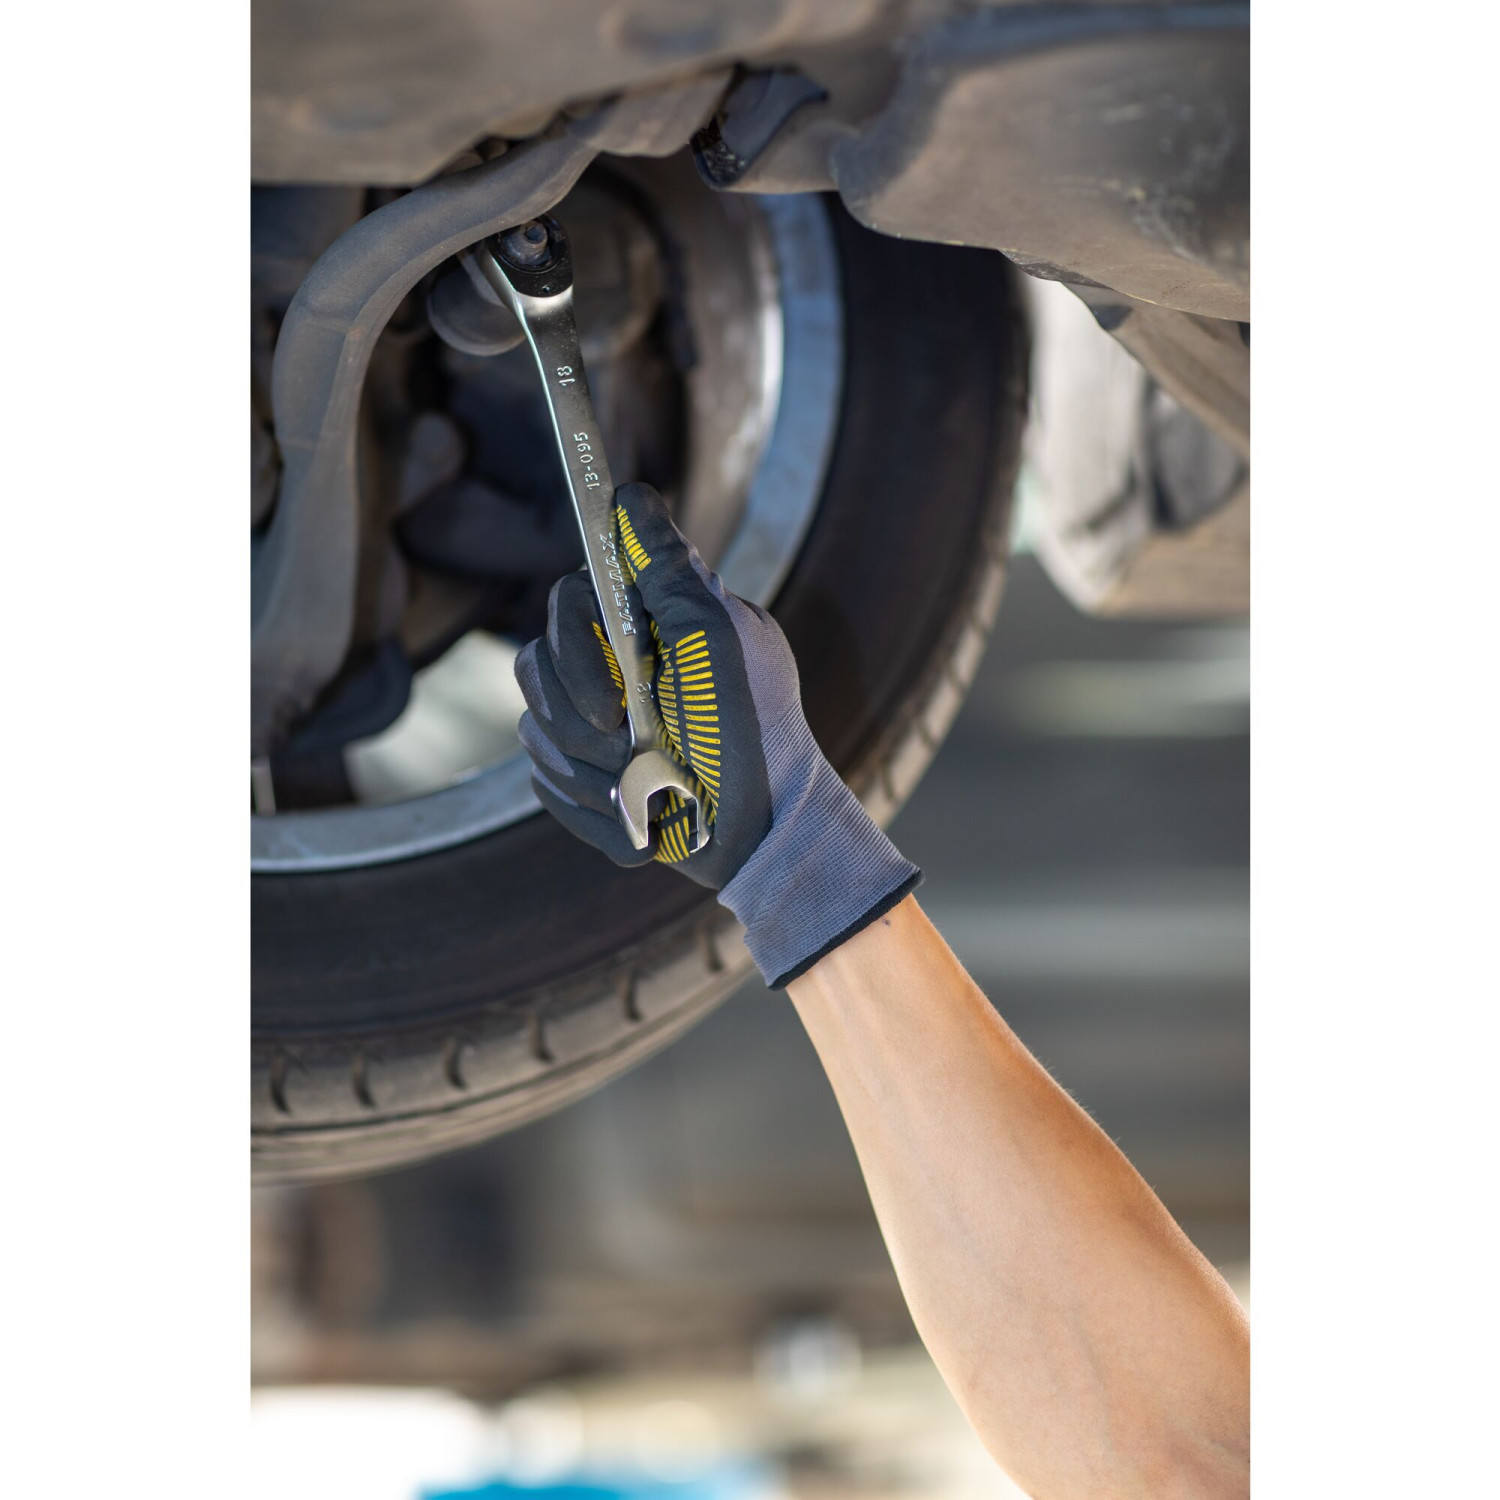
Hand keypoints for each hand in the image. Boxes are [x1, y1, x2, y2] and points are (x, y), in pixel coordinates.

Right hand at [515, 482, 919, 986]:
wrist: (761, 832)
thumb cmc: (754, 730)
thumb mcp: (719, 642)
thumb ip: (671, 572)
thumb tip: (629, 495)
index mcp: (645, 626)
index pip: (571, 598)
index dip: (579, 634)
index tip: (618, 668)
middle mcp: (611, 668)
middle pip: (536, 661)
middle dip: (582, 707)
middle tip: (630, 734)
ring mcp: (590, 726)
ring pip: (535, 726)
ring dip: (589, 763)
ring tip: (647, 778)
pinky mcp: (580, 779)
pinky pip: (544, 781)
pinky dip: (590, 803)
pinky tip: (638, 809)